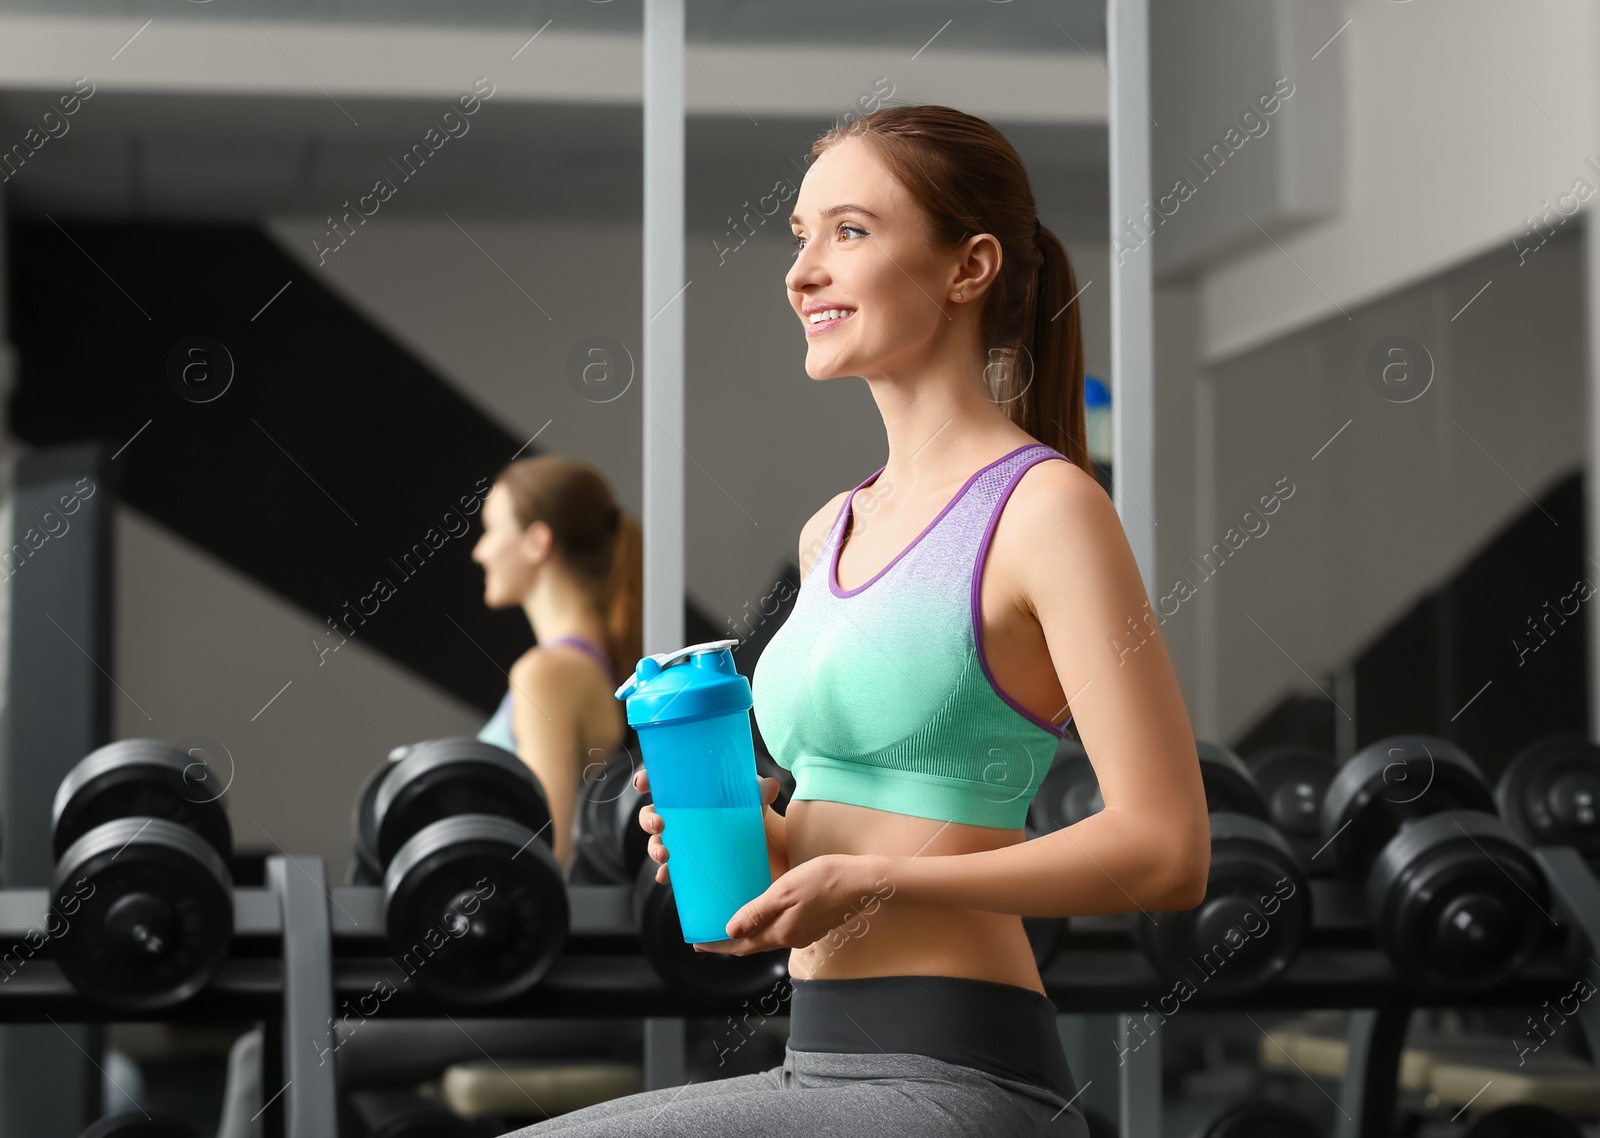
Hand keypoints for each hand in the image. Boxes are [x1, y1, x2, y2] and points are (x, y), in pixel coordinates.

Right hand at [634, 767, 784, 886]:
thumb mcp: (754, 800)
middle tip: (659, 824)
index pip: (661, 784)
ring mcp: (681, 842)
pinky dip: (665, 874)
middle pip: (650, 816)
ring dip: (654, 849)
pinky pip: (670, 871)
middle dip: (648, 820)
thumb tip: (771, 786)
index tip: (643, 783)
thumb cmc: (750, 811)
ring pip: (656, 844)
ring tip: (665, 855)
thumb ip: (759, 792)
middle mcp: (679, 817)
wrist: (764, 844)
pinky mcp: (689, 864)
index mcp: (688, 795)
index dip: (646, 780)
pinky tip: (665, 877)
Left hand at [693, 853, 884, 956]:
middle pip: (752, 945)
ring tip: (731, 926)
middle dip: (729, 943)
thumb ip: (758, 912)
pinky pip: (783, 931)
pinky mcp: (815, 925)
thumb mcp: (785, 891)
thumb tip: (730, 931)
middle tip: (707, 938)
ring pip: (768, 939)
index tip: (697, 945)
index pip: (741, 945)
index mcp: (780, 932)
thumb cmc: (823, 879)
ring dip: (748, 935)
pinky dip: (766, 927)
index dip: (718, 946)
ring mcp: (805, 933)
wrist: (863, 881)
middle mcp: (791, 939)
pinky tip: (764, 916)